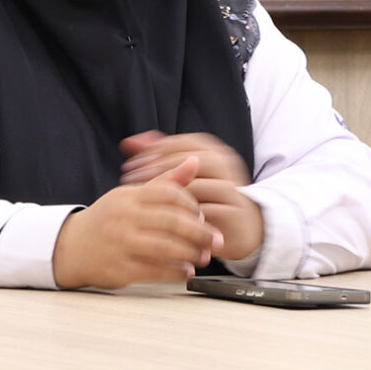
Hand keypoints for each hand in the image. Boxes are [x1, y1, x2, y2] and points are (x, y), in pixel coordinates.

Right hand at [51, 157, 219, 288]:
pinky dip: (175, 272)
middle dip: (200, 232)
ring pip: (166, 248)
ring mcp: (121, 244)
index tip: (204, 215)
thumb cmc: (107, 220)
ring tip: (202, 256)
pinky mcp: (120, 269)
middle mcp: (124, 218)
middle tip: (214, 240)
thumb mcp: (130, 196)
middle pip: (171, 222)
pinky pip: (155, 271)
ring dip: (190, 254)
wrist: (70, 246)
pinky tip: (186, 271)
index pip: (169, 193)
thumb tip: (194, 162)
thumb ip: (165, 182)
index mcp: (128, 197)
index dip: (192, 204)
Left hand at [120, 129, 264, 264]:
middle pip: (185, 162)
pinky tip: (160, 220)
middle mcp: (225, 166)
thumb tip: (128, 142)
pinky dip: (179, 217)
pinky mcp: (232, 214)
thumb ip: (159, 156)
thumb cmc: (207, 197)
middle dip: (153, 169)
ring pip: (193, 187)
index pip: (180, 143)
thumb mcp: (184, 174)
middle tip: (129, 179)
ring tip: (141, 199)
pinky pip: (202, 214)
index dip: (152, 152)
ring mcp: (231, 189)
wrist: (242, 227)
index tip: (130, 164)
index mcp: (215, 151)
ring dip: (164, 194)